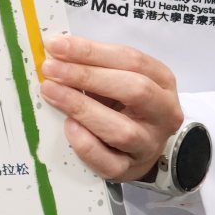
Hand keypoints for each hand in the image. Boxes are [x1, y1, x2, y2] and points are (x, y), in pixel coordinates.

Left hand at [38, 33, 184, 181]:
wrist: (138, 147)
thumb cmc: (122, 104)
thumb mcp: (116, 78)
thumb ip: (93, 64)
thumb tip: (54, 49)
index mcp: (162, 82)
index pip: (131, 60)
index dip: (91, 51)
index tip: (56, 45)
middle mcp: (163, 114)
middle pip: (134, 91)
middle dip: (87, 76)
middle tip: (51, 69)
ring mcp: (148, 145)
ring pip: (122, 130)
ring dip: (82, 107)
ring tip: (51, 91)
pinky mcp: (128, 170)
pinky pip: (107, 161)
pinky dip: (84, 142)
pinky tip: (67, 126)